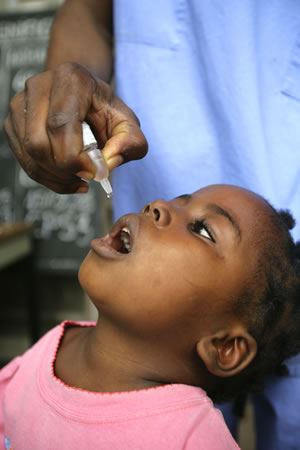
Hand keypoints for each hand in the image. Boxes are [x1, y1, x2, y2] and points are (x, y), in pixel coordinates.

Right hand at [4, 62, 147, 193]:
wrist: (84, 98)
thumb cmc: (104, 111)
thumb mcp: (128, 124)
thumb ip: (131, 142)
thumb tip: (109, 162)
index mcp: (71, 78)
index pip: (61, 124)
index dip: (74, 157)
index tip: (92, 173)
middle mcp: (39, 86)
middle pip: (39, 143)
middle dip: (65, 170)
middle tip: (87, 175)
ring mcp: (21, 104)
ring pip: (29, 154)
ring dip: (56, 176)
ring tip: (78, 175)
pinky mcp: (13, 123)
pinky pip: (24, 160)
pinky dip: (47, 177)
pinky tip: (66, 176)